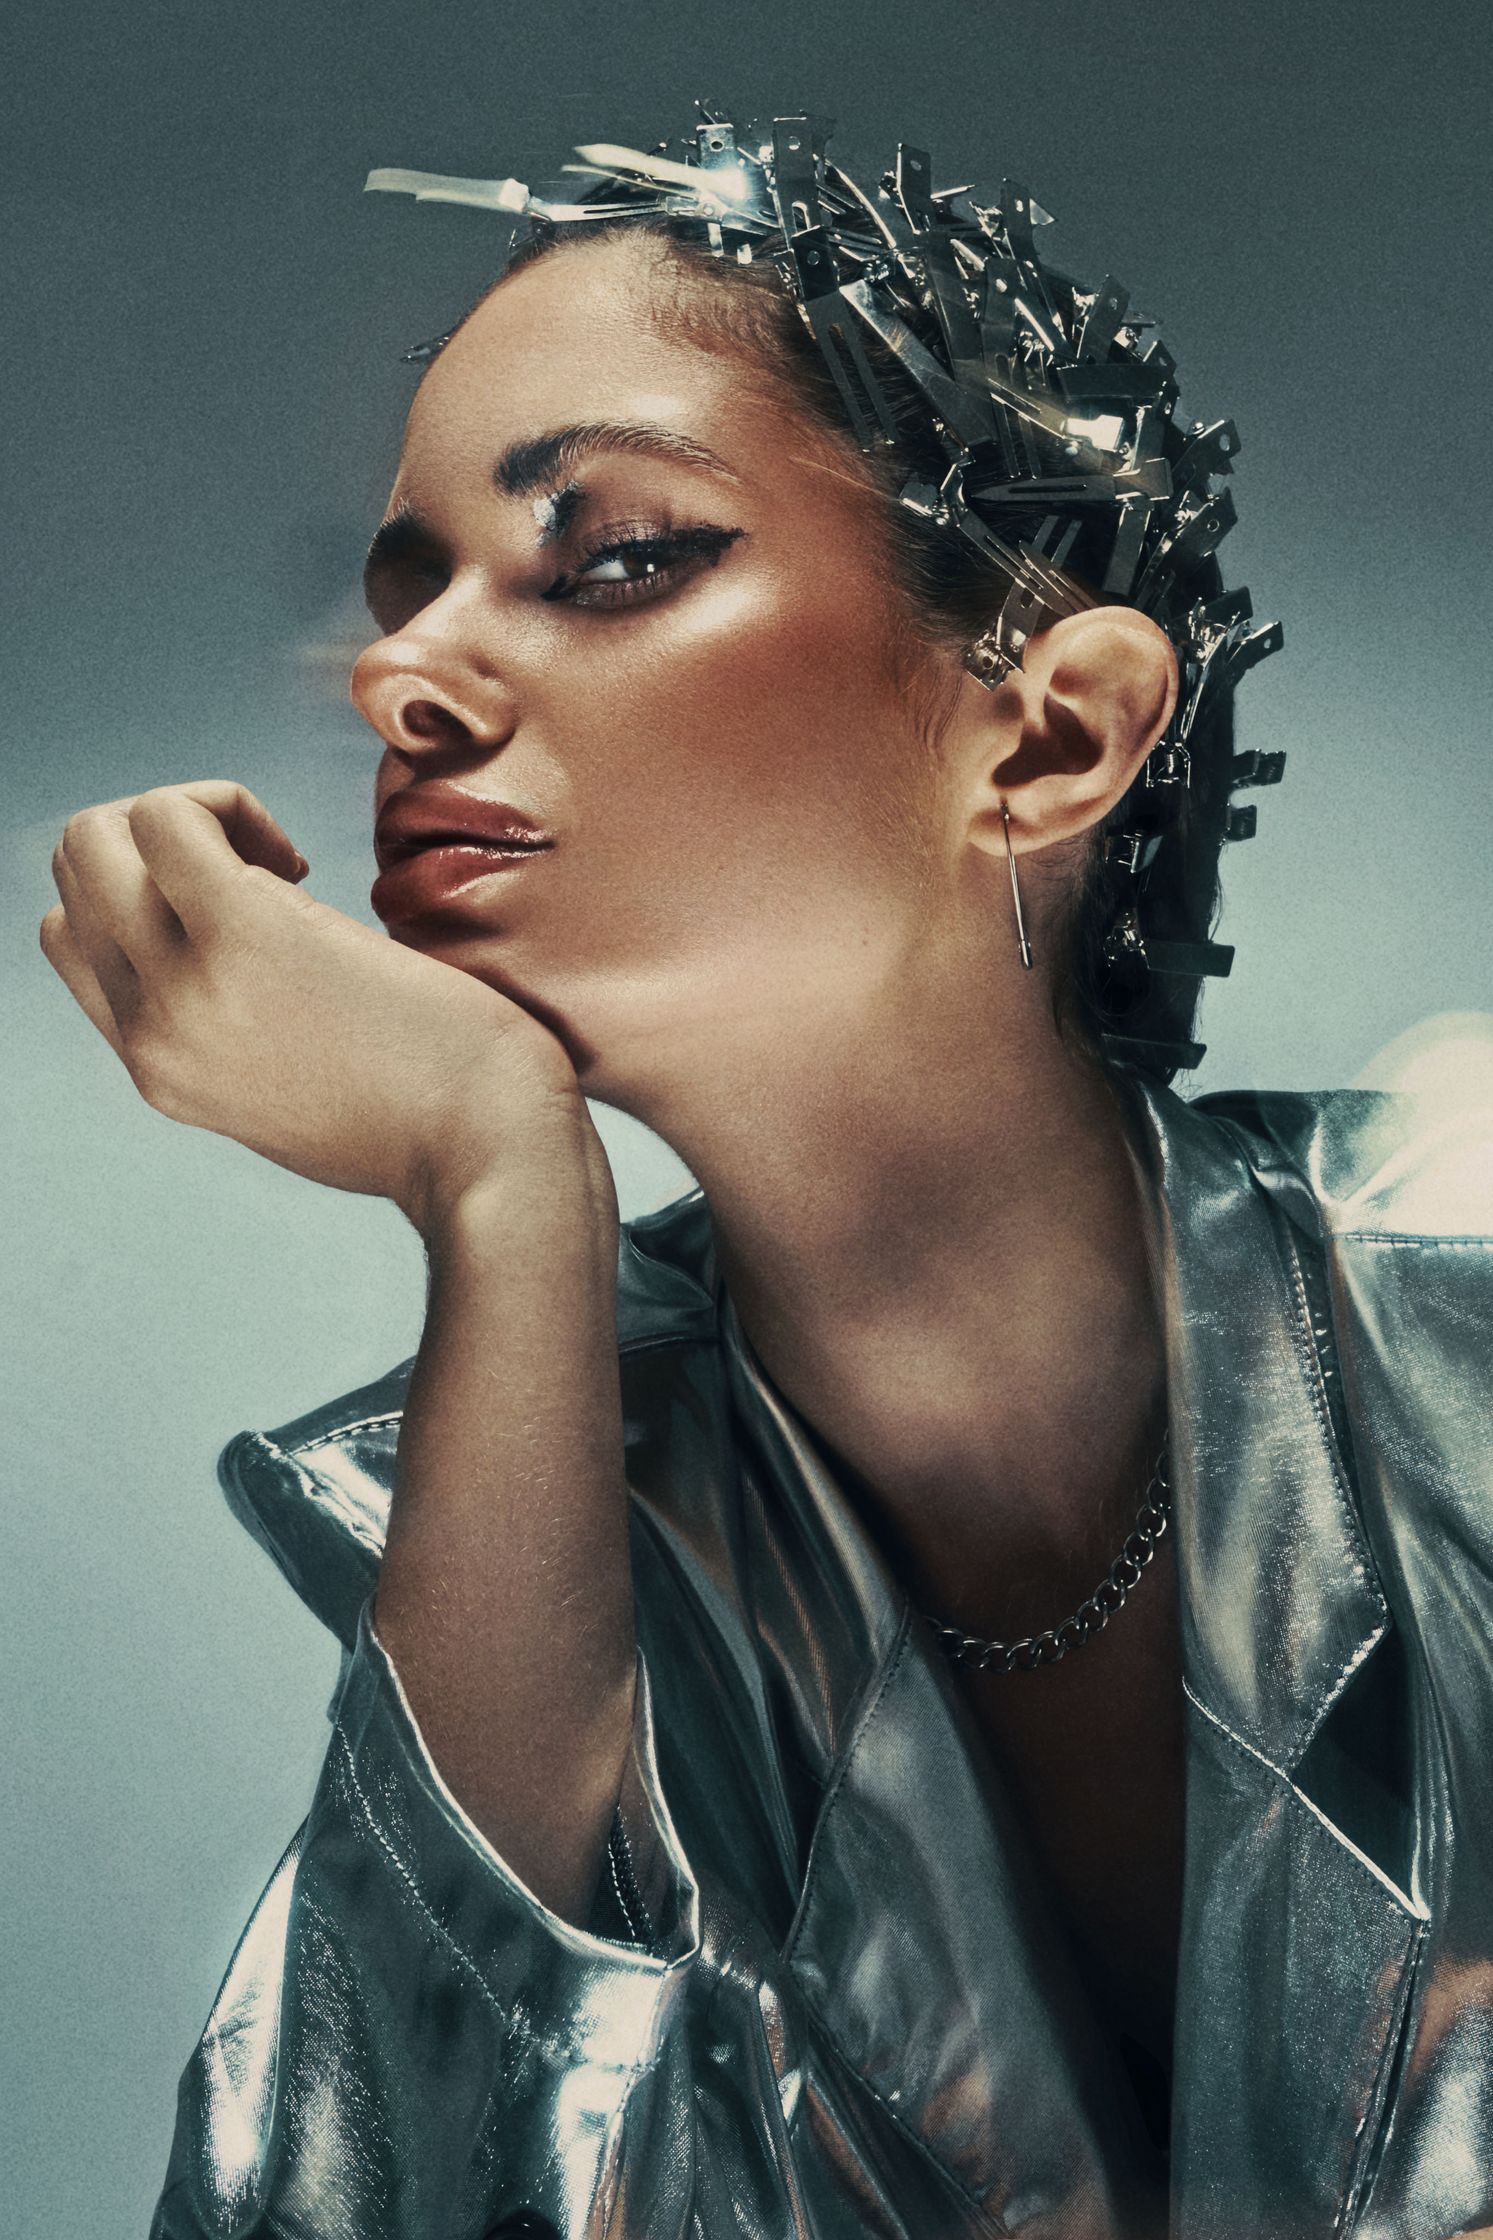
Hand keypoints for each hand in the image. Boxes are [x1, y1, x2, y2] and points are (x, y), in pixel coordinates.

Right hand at [40, 780, 588, 1228]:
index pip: (73, 938)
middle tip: (261, 874)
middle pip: (76, 873)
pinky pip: (171, 814)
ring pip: (97, 836)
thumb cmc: (428, 1117)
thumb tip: (241, 963)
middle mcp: (152, 1034)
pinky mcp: (244, 934)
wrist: (489, 1154)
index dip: (145, 892)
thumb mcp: (293, 1094)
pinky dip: (226, 802)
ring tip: (278, 867)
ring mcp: (186, 988)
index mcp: (158, 1068)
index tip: (238, 916)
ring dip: (188, 815)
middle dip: (156, 838)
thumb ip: (234, 1035)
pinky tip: (298, 861)